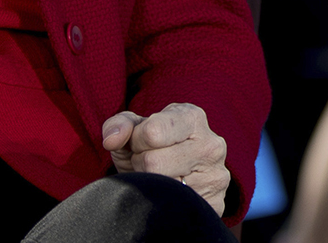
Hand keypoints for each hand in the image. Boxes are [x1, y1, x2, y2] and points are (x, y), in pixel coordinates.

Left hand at [102, 102, 229, 214]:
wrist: (176, 176)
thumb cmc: (152, 148)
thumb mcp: (133, 131)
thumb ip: (119, 126)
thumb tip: (111, 140)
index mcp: (192, 117)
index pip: (152, 132)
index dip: (136, 142)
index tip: (141, 144)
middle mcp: (211, 145)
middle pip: (154, 163)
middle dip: (141, 165)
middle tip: (149, 164)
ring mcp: (216, 176)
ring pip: (163, 188)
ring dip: (151, 185)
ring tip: (159, 177)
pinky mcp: (216, 204)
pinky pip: (175, 209)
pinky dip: (164, 204)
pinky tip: (170, 194)